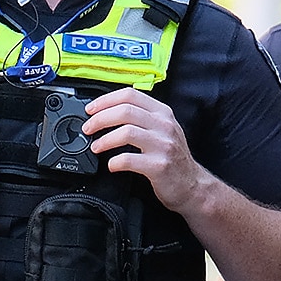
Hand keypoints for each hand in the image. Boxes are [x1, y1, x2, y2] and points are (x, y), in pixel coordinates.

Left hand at [79, 87, 206, 212]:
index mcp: (162, 113)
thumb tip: (107, 112)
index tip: (91, 109)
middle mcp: (164, 126)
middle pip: (125, 111)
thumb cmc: (173, 158)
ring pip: (126, 132)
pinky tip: (111, 165)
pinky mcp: (159, 166)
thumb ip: (141, 117)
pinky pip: (129, 159)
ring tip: (96, 147)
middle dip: (99, 119)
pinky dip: (114, 162)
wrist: (192, 185)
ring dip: (104, 139)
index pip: (130, 95)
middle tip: (88, 128)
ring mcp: (163, 145)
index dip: (105, 100)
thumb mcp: (163, 130)